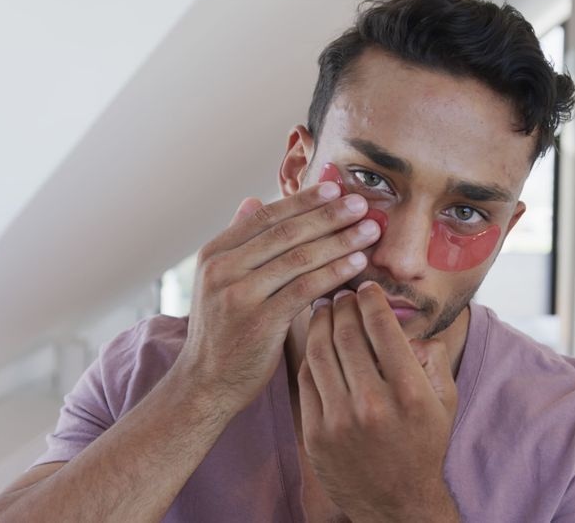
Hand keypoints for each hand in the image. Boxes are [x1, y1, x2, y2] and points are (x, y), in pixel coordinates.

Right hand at [176, 182, 380, 412]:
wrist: (205, 384)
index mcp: (214, 254)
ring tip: (369, 230)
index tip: (335, 188)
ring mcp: (239, 296)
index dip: (302, 200)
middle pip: (285, 233)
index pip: (265, 217)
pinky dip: (334, 272)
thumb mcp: (219, 282)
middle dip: (327, 215)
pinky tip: (357, 263)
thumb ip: (239, 243)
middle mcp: (222, 269)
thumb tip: (251, 200)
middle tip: (360, 204)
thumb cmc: (222, 332)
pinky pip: (305, 289)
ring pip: (298, 258)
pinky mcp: (259, 322)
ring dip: (339, 240)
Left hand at [297, 282, 460, 522]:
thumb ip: (433, 359)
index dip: (370, 299)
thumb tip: (410, 328)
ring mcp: (340, 421)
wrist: (398, 503)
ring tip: (324, 309)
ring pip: (319, 352)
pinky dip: (308, 354)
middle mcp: (373, 404)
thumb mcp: (446, 401)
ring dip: (319, 323)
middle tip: (341, 293)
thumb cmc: (424, 445)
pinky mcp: (315, 434)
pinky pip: (306, 380)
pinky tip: (314, 341)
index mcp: (409, 392)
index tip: (366, 288)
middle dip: (342, 305)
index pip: (382, 327)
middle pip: (346, 334)